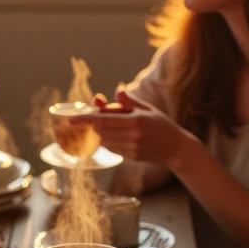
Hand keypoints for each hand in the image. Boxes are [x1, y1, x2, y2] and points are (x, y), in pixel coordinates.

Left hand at [67, 87, 188, 167]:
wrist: (177, 149)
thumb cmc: (162, 125)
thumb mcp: (148, 109)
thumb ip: (129, 102)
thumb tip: (116, 91)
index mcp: (135, 120)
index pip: (103, 119)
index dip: (85, 119)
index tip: (70, 119)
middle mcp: (132, 135)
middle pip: (100, 129)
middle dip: (95, 122)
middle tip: (101, 113)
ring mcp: (131, 148)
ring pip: (104, 139)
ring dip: (102, 131)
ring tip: (117, 124)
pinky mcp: (131, 156)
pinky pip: (111, 148)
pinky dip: (108, 140)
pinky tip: (119, 135)